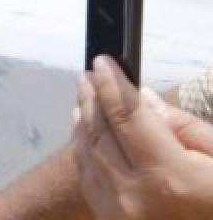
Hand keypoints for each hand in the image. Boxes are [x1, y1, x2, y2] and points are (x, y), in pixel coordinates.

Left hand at [73, 56, 212, 219]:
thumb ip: (183, 128)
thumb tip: (143, 98)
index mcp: (168, 176)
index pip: (126, 115)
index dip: (112, 84)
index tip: (103, 62)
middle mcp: (134, 194)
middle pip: (100, 132)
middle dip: (93, 98)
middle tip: (90, 75)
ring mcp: (117, 213)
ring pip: (88, 153)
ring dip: (84, 120)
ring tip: (86, 96)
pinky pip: (88, 178)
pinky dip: (84, 149)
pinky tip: (86, 132)